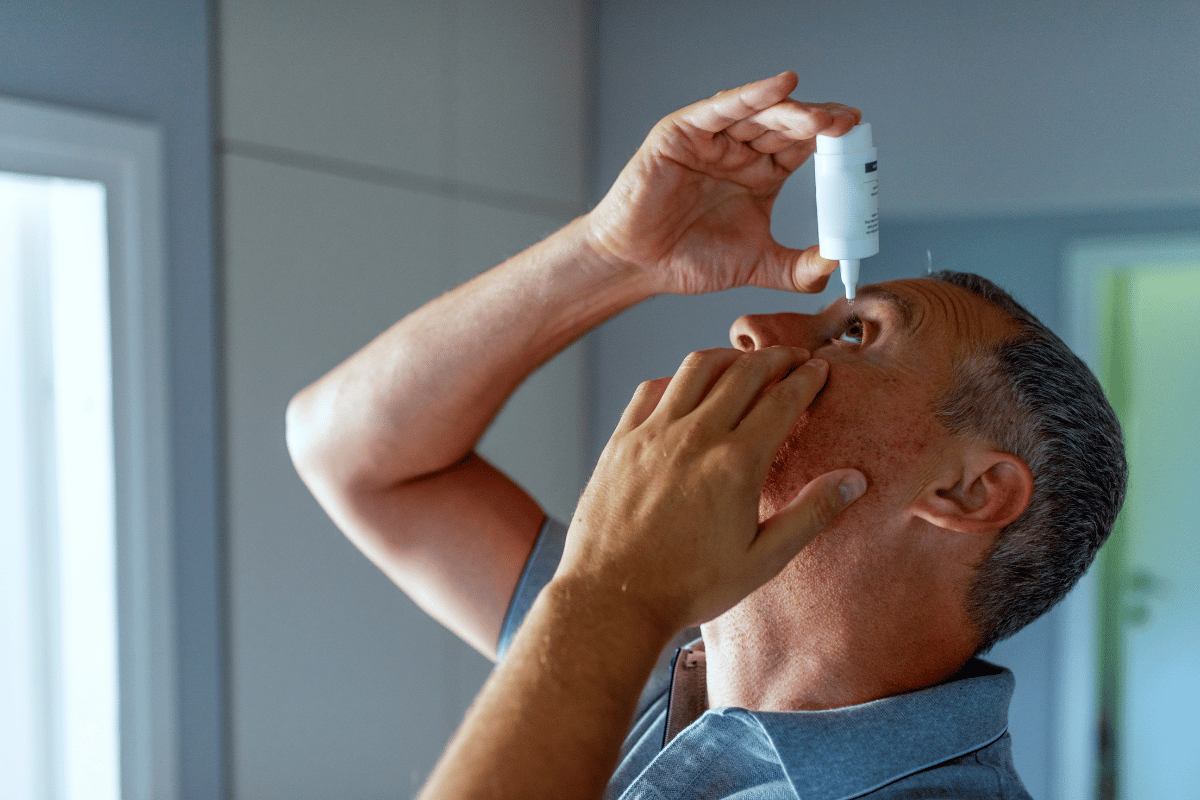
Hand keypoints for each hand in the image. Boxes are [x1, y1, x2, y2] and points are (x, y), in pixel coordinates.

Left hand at [556, 346, 866, 634]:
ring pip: (695, 369)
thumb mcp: (762, 560)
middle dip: (775, 358)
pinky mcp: (621, 440)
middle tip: (793, 357)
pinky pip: (651, 389)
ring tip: (744, 361)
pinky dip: (677, 377)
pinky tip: (686, 387)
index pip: (782, 400)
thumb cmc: (688, 586)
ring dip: (727, 358)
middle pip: (743, 373)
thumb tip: (853, 480)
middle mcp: (694, 436)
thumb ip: (811, 515)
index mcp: (735, 463)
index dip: (807, 379)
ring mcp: (653, 434)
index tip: (820, 368)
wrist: (613, 598)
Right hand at [584, 72, 860, 295]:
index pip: (803, 146)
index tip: (858, 140)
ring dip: (793, 112)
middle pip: (787, 125)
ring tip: (822, 119)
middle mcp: (740, 150)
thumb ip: (798, 268)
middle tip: (847, 125)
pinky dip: (752, 94)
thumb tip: (838, 262)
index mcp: (761, 174)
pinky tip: (783, 86)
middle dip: (819, 123)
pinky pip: (722, 107)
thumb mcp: (757, 265)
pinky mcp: (683, 132)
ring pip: (759, 114)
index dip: (830, 140)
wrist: (638, 266)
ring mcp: (713, 138)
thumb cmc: (689, 260)